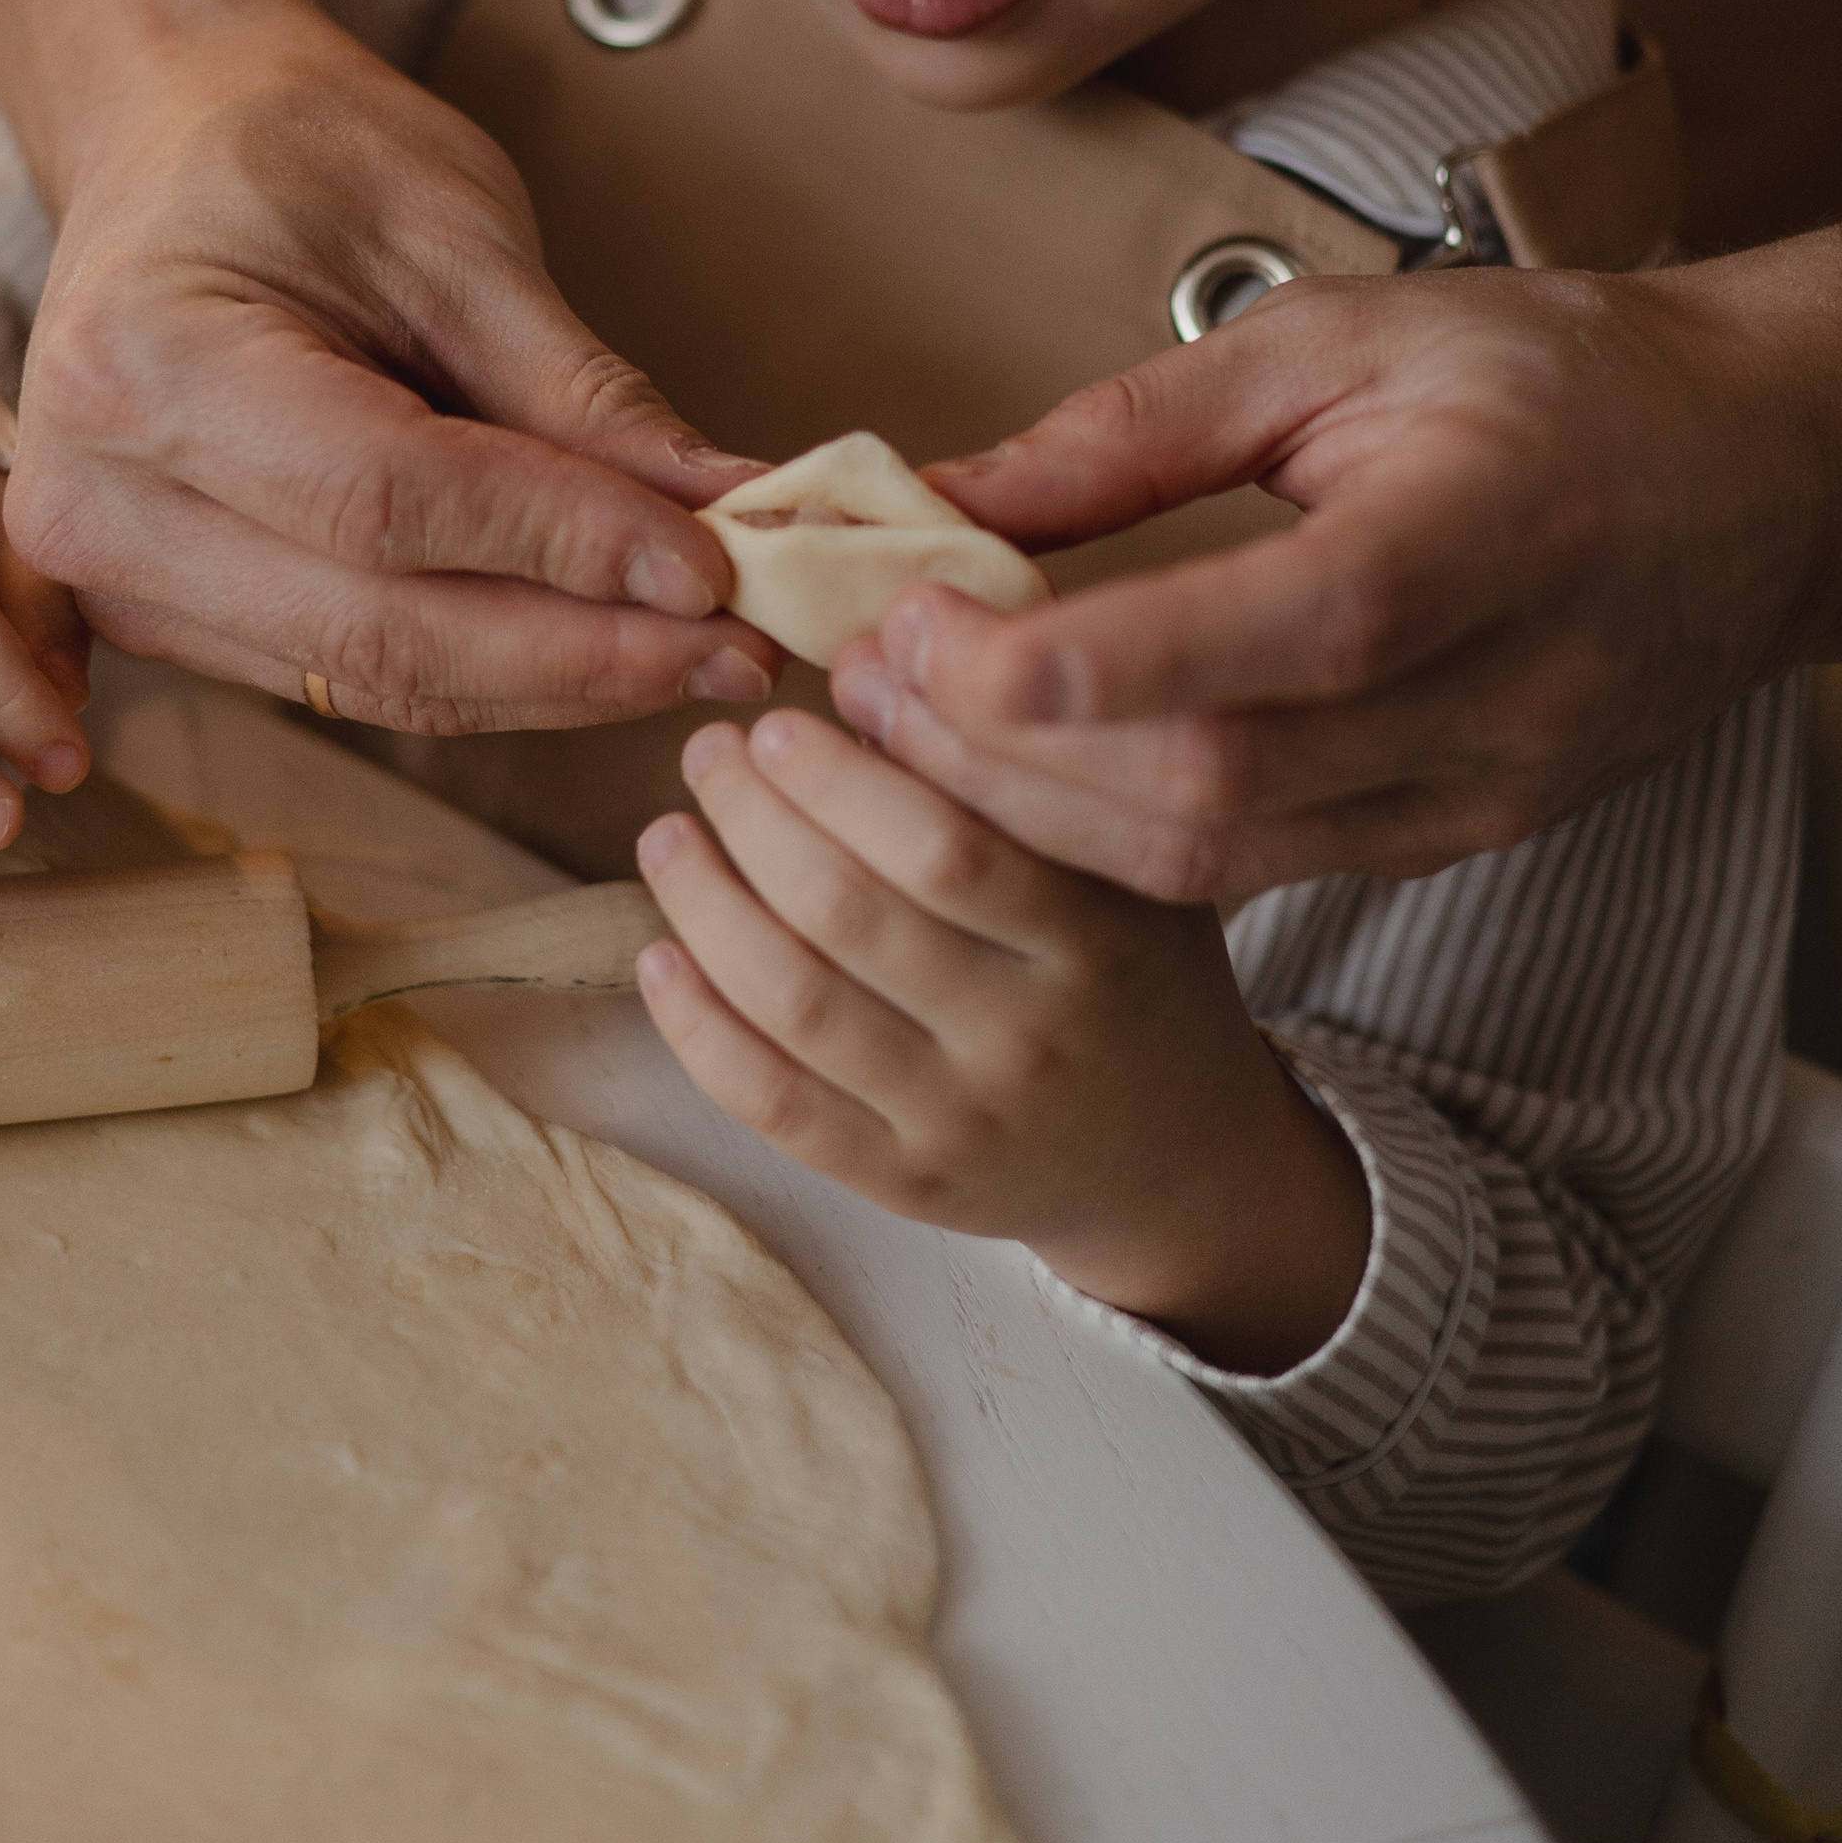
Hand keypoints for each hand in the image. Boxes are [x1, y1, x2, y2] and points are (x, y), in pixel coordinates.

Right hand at [7, 0, 777, 732]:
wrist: (168, 140)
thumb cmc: (297, 153)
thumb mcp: (453, 230)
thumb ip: (581, 392)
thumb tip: (733, 512)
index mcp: (143, 364)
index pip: (386, 499)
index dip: (563, 544)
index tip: (715, 566)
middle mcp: (95, 502)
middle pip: (378, 627)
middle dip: (584, 651)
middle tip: (744, 646)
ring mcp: (116, 581)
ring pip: (377, 679)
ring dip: (558, 680)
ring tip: (707, 654)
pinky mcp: (168, 622)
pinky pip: (356, 674)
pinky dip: (497, 668)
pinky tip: (609, 646)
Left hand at [634, 709, 1368, 1367]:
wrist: (1180, 1157)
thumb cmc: (1136, 966)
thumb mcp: (1119, 855)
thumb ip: (1005, 762)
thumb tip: (863, 656)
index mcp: (1095, 941)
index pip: (946, 849)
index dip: (841, 778)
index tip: (782, 721)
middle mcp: (1029, 1039)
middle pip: (849, 916)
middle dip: (754, 818)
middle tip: (711, 754)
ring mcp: (962, 1122)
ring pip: (796, 1004)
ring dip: (706, 907)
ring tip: (668, 836)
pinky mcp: (906, 1186)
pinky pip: (774, 1105)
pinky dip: (699, 1027)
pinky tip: (662, 956)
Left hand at [840, 258, 1840, 907]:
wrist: (1758, 481)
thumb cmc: (1554, 377)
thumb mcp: (1343, 339)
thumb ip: (1136, 428)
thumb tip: (946, 498)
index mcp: (1487, 534)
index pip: (1268, 635)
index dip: (1073, 660)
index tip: (916, 625)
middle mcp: (1498, 695)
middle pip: (1219, 780)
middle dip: (1011, 751)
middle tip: (867, 684)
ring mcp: (1485, 791)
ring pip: (1225, 855)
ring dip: (1040, 811)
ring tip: (912, 731)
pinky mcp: (1459, 837)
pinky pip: (1261, 872)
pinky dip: (1119, 840)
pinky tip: (1023, 777)